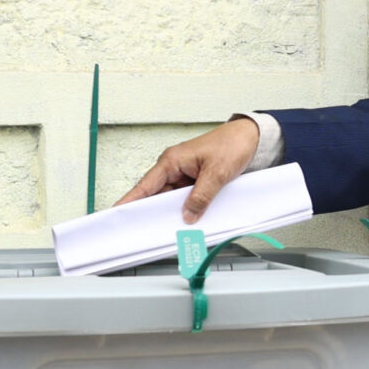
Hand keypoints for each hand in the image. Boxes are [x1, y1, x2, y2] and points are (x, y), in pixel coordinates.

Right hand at [117, 118, 260, 221]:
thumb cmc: (231, 145)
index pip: (145, 185)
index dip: (130, 200)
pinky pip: (185, 199)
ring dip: (173, 212)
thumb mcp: (217, 173)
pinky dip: (186, 209)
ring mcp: (184, 176)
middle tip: (146, 231)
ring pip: (172, 199)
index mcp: (172, 161)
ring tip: (169, 229)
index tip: (117, 213)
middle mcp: (174, 168)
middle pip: (156, 195)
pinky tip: (188, 221)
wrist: (251, 138)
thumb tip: (188, 215)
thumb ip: (202, 196)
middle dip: (153, 213)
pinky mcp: (195, 181)